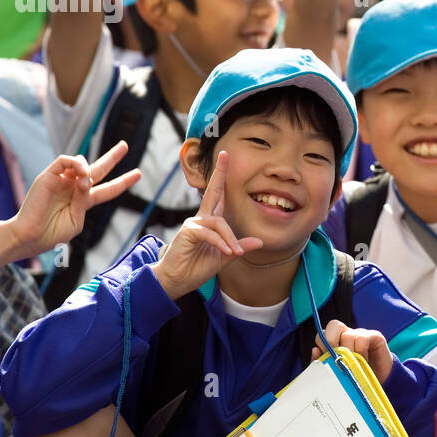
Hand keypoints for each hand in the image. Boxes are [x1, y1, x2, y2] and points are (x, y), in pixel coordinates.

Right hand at [7, 142, 141, 258]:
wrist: (29, 237)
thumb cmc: (51, 234)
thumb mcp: (76, 221)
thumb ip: (85, 201)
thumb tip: (86, 181)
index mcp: (83, 201)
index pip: (108, 189)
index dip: (123, 181)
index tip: (138, 173)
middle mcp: (74, 187)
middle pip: (98, 169)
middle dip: (112, 157)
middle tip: (124, 145)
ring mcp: (62, 181)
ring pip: (81, 163)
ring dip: (88, 170)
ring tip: (85, 182)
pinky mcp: (48, 176)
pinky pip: (65, 161)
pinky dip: (76, 163)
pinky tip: (81, 172)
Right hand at [151, 151, 262, 299]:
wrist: (176, 281)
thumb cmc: (196, 268)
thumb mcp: (223, 258)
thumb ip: (239, 247)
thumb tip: (259, 241)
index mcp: (209, 223)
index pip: (218, 197)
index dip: (221, 178)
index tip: (226, 158)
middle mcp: (201, 219)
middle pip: (212, 192)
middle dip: (220, 173)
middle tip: (225, 155)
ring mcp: (193, 224)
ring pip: (219, 223)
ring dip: (230, 239)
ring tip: (235, 253)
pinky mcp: (188, 232)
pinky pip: (210, 234)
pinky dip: (221, 243)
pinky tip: (227, 252)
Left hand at [313, 320, 392, 382]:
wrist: (377, 384)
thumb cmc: (354, 378)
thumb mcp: (336, 374)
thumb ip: (324, 364)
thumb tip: (315, 350)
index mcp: (335, 341)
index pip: (323, 334)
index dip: (323, 345)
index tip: (328, 359)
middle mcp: (347, 334)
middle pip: (334, 325)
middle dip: (332, 342)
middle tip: (338, 359)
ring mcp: (361, 334)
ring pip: (347, 335)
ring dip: (349, 354)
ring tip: (354, 366)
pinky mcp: (374, 336)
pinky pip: (362, 338)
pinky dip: (361, 352)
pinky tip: (364, 362)